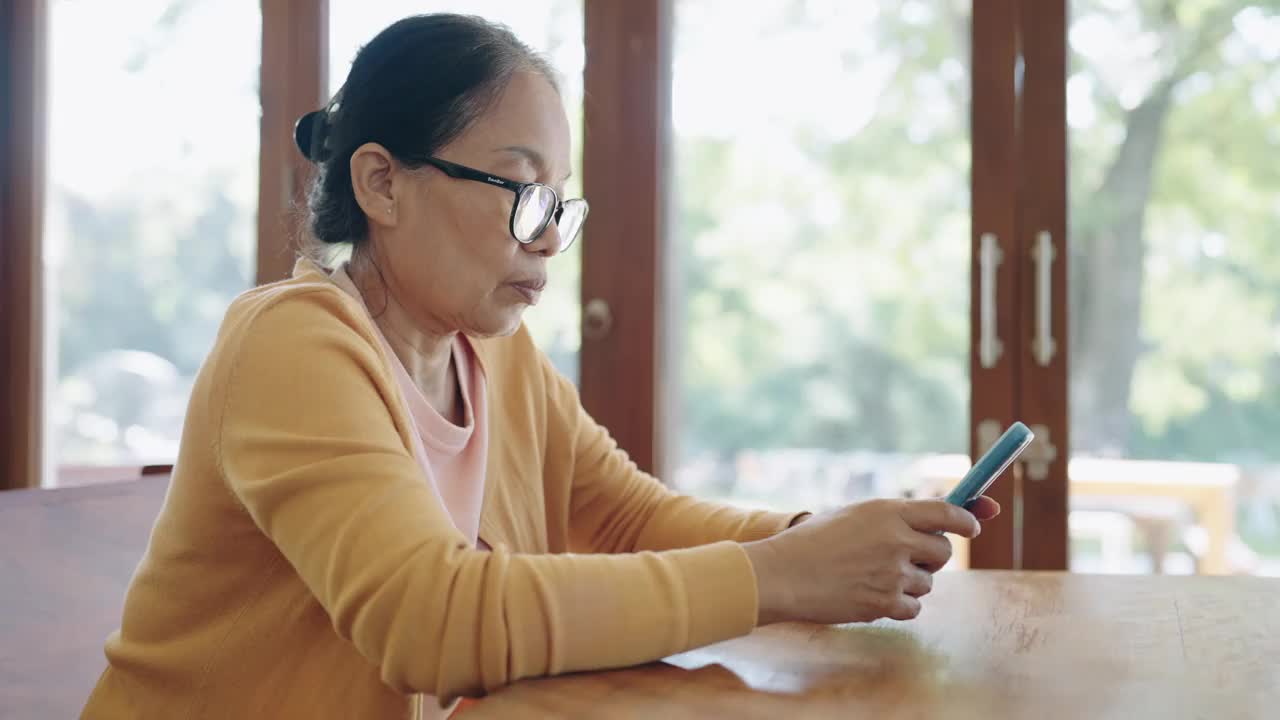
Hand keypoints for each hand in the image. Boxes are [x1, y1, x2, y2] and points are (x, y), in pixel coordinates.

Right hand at [742, 497, 999, 625]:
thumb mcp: (854, 515)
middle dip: (932, 556)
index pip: (946, 511)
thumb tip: (942, 521)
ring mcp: (892, 574)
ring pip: (927, 582)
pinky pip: (913, 607)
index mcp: (887, 511)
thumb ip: (895, 518)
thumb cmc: (813, 542)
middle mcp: (896, 540)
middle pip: (942, 551)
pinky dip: (899, 604)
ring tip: (874, 576)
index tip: (974, 526)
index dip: (967, 518)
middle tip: (909, 558)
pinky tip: (871, 595)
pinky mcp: (885, 603)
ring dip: (910, 581)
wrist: (783, 574)